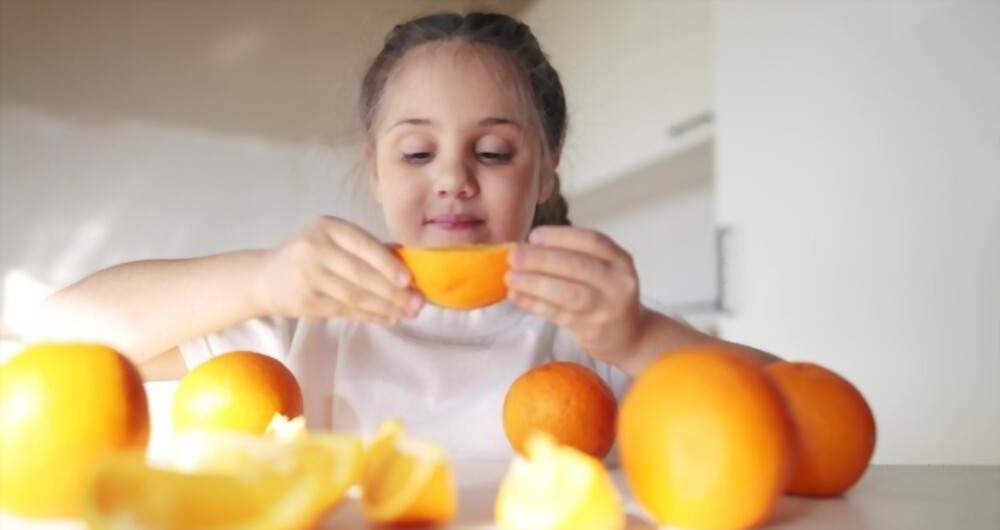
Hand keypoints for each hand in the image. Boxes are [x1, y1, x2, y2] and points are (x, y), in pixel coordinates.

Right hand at [254, 216, 420, 323]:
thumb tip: (409, 260)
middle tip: (417, 304)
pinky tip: (387, 318)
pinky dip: (369, 316)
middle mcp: (315, 248)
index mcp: (328, 226)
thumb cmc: (309, 254)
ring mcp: (308, 276)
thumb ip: (366, 247)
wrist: (264, 277)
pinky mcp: (305, 301)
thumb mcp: (333, 240)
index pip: (364, 245)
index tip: (409, 280)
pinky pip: (345, 310)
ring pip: (355, 295)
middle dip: (393, 292)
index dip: (388, 264)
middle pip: (361, 274)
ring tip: (407, 314)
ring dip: (385, 307)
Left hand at [505, 226, 647, 363]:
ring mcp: (606, 308)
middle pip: (578, 267)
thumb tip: (527, 247)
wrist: (630, 336)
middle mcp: (618, 283)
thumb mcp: (604, 269)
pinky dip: (533, 304)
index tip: (533, 235)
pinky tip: (515, 296)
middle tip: (514, 256)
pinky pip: (557, 314)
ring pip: (567, 294)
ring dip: (535, 284)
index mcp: (620, 260)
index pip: (592, 242)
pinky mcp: (591, 330)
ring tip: (510, 277)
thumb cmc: (606, 294)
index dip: (561, 237)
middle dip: (542, 260)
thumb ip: (575, 256)